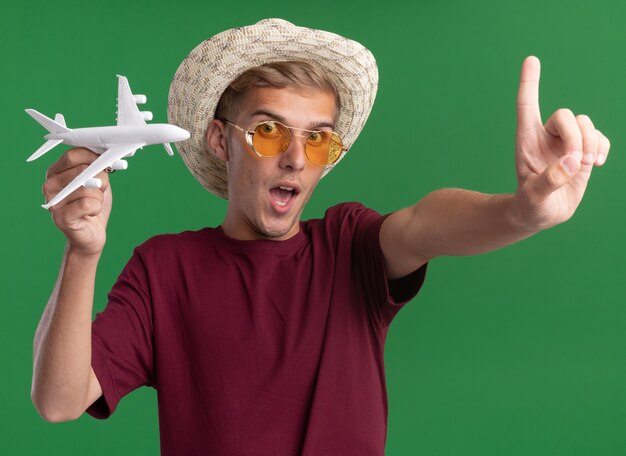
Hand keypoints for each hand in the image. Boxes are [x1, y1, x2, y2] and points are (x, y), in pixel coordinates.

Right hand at [43, 148, 111, 255]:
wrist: (91, 234)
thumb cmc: (93, 205)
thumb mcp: (97, 181)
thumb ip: (97, 166)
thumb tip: (106, 155)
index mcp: (56, 172)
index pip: (73, 155)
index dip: (94, 157)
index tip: (106, 163)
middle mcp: (50, 185)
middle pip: (83, 170)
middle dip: (101, 180)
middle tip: (100, 190)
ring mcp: (53, 201)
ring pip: (89, 188)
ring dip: (99, 197)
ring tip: (93, 204)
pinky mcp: (61, 217)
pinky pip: (88, 204)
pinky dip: (97, 208)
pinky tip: (91, 213)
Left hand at [512, 56, 609, 230]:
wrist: (541, 215)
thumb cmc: (530, 205)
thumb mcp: (534, 198)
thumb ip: (549, 181)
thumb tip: (572, 162)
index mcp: (526, 140)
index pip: (527, 105)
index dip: (529, 83)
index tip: (530, 59)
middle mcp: (546, 136)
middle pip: (566, 114)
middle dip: (576, 136)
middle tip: (576, 162)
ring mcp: (565, 143)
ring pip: (585, 123)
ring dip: (591, 142)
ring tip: (588, 165)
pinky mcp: (582, 152)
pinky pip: (600, 136)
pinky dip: (603, 146)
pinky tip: (596, 163)